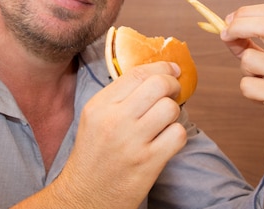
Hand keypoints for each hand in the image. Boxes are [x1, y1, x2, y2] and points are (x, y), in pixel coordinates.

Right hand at [45, 62, 185, 208]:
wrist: (85, 197)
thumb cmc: (93, 155)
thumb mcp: (94, 118)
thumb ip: (119, 96)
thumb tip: (154, 75)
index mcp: (100, 106)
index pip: (137, 73)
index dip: (161, 67)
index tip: (172, 69)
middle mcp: (115, 120)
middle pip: (158, 85)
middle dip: (173, 84)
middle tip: (174, 91)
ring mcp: (132, 142)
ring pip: (171, 108)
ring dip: (174, 112)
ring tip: (165, 120)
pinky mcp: (148, 163)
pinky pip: (178, 135)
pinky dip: (177, 135)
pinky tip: (166, 139)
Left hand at [220, 4, 263, 173]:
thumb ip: (249, 44)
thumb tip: (225, 30)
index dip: (246, 12)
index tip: (230, 21)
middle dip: (238, 26)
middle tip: (225, 35)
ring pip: (249, 58)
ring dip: (244, 70)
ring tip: (258, 81)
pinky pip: (247, 85)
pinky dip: (247, 91)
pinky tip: (262, 97)